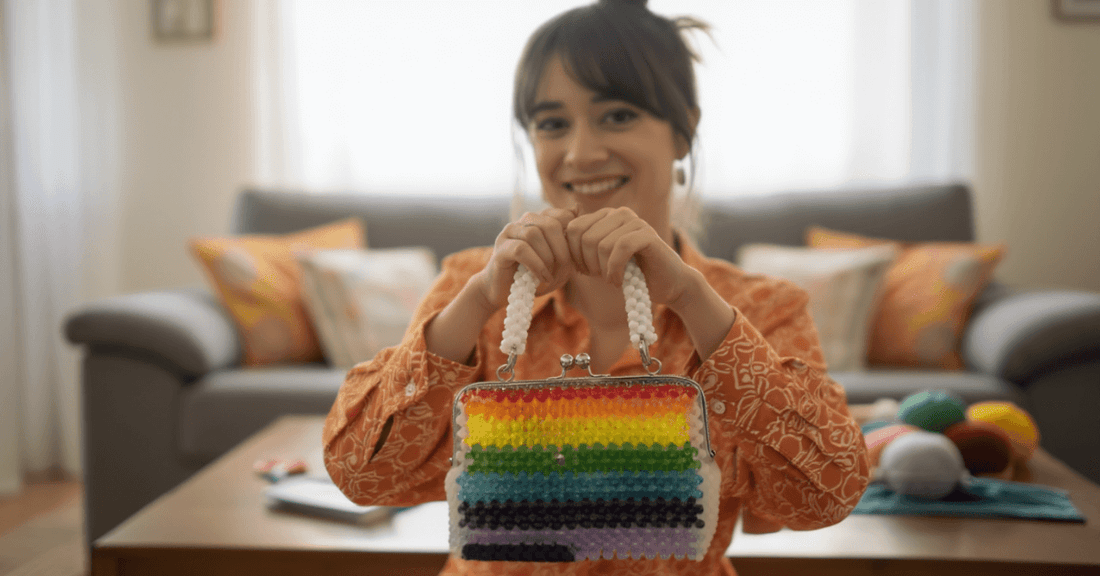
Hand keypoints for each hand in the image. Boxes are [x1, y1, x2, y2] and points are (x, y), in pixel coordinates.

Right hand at [473, 207, 576, 312]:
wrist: (503, 291)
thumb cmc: (533, 275)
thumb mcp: (557, 261)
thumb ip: (569, 241)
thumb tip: (579, 208)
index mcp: (540, 220)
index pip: (562, 215)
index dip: (571, 237)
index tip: (573, 257)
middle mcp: (524, 222)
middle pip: (549, 224)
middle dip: (561, 250)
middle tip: (564, 270)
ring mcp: (509, 233)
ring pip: (533, 234)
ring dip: (547, 259)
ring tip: (550, 276)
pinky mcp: (500, 249)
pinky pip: (521, 249)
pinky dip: (536, 265)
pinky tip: (540, 278)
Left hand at [564, 207, 690, 306]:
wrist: (667, 284)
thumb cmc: (632, 274)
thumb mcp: (600, 260)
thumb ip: (582, 249)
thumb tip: (554, 243)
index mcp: (605, 216)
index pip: (572, 229)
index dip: (573, 255)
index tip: (586, 271)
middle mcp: (619, 213)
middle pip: (584, 237)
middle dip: (588, 264)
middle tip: (601, 276)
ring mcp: (635, 221)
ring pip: (600, 244)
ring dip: (603, 269)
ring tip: (613, 279)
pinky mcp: (648, 235)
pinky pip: (620, 249)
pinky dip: (615, 270)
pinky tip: (619, 280)